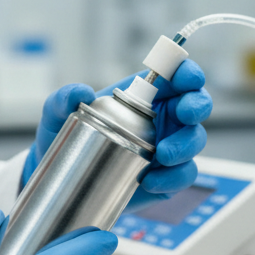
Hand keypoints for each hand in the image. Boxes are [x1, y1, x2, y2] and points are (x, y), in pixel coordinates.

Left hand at [22, 61, 210, 211]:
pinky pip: (183, 175)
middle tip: (184, 114)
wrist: (65, 178)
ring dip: (186, 146)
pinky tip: (150, 181)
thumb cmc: (67, 136)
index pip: (176, 75)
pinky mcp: (166, 176)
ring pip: (195, 140)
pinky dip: (173, 178)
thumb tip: (82, 93)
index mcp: (144, 95)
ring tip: (162, 155)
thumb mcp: (57, 112)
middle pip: (196, 105)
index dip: (188, 72)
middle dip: (197, 106)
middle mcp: (162, 118)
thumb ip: (64, 97)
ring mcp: (168, 147)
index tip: (187, 79)